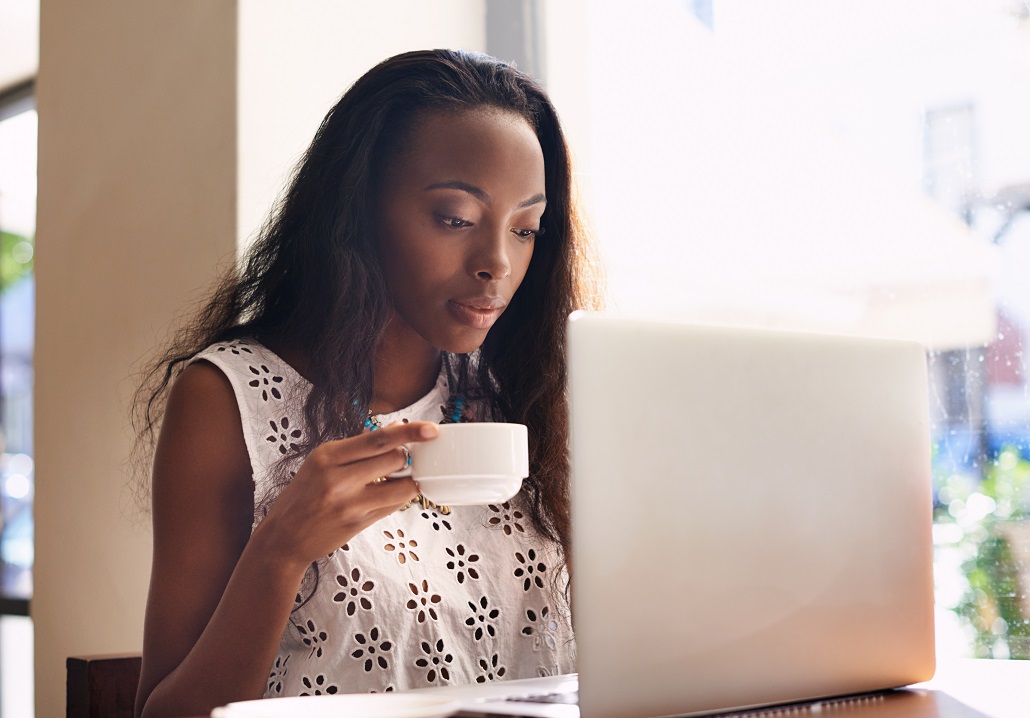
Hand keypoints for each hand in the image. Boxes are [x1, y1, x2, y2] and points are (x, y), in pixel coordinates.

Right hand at [252, 421, 437, 567]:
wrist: (284, 538)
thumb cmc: (303, 496)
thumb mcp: (321, 463)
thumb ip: (358, 447)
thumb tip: (396, 428)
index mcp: (327, 456)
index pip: (378, 438)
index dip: (409, 432)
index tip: (430, 429)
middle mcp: (338, 479)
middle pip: (395, 459)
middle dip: (407, 456)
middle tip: (406, 457)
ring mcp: (350, 504)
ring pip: (402, 485)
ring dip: (409, 479)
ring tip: (400, 477)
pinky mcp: (360, 524)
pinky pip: (394, 506)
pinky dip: (400, 496)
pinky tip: (393, 492)